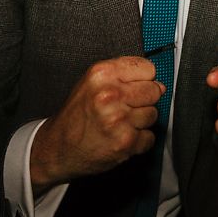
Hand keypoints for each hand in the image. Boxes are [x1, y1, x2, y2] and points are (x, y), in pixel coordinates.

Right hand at [30, 56, 164, 195]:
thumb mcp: (91, 83)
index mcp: (102, 74)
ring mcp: (118, 119)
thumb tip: (159, 84)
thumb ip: (123, 76)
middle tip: (125, 108)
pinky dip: (139, 141)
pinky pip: (149, 137)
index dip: (143, 79)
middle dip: (144, 100)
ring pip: (153, 114)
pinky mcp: (125, 142)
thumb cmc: (76, 116)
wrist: (57, 148)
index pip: (148, 68)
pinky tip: (121, 138)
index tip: (134, 87)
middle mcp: (110, 94)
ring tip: (120, 124)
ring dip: (141, 122)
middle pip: (154, 91)